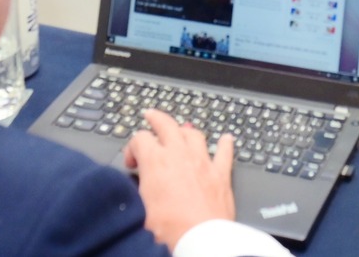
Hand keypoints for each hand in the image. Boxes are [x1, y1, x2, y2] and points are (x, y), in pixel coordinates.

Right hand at [124, 110, 235, 250]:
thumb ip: (136, 191)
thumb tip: (134, 187)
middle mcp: (180, 156)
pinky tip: (227, 139)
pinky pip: (225, 152)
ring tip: (182, 129)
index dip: (132, 148)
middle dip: (156, 119)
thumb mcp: (140, 210)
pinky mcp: (221, 176)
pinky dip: (225, 144)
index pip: (140, 138)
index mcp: (156, 162)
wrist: (200, 243)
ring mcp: (203, 163)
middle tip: (151, 116)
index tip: (132, 162)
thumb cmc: (169, 231)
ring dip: (186, 130)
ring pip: (194, 134)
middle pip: (167, 125)